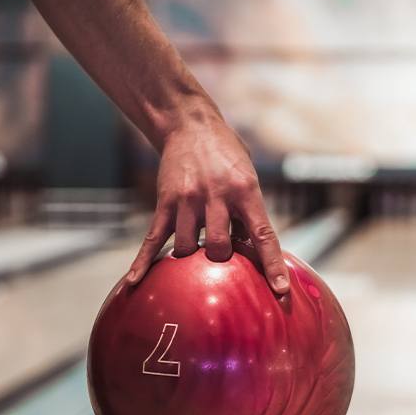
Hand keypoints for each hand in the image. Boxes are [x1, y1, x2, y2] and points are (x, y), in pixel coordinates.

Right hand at [125, 119, 289, 293]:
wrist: (190, 125)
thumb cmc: (227, 156)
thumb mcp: (249, 178)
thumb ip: (250, 213)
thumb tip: (251, 251)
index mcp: (246, 191)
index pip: (263, 235)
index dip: (273, 264)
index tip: (281, 289)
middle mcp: (217, 196)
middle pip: (220, 248)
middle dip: (222, 260)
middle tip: (222, 254)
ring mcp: (188, 200)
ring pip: (188, 248)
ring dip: (193, 258)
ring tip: (196, 250)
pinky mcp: (165, 202)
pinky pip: (154, 238)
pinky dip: (144, 262)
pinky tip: (134, 282)